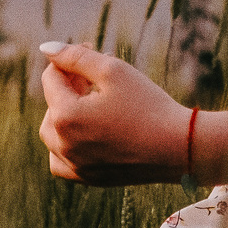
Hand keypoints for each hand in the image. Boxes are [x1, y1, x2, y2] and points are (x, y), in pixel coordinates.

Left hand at [38, 42, 199, 185]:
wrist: (180, 148)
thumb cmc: (148, 105)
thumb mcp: (113, 70)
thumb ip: (75, 56)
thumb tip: (47, 48)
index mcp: (65, 116)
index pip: (51, 78)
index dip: (70, 61)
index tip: (95, 53)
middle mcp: (63, 145)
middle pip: (51, 105)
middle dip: (69, 86)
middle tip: (97, 78)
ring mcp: (75, 166)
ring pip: (51, 136)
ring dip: (62, 115)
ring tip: (90, 104)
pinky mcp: (89, 178)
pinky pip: (61, 163)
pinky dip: (64, 147)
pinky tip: (82, 135)